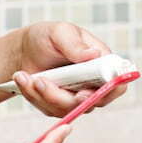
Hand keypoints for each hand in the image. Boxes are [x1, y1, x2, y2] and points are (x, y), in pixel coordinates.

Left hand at [12, 22, 126, 116]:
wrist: (24, 51)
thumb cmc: (47, 38)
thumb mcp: (60, 33)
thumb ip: (76, 45)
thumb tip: (94, 54)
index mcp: (104, 64)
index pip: (118, 85)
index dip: (107, 92)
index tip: (83, 92)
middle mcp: (95, 84)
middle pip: (90, 102)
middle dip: (62, 96)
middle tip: (40, 81)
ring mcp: (79, 97)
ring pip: (68, 109)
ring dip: (42, 94)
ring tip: (24, 75)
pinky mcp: (61, 105)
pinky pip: (50, 109)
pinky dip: (33, 96)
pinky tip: (23, 79)